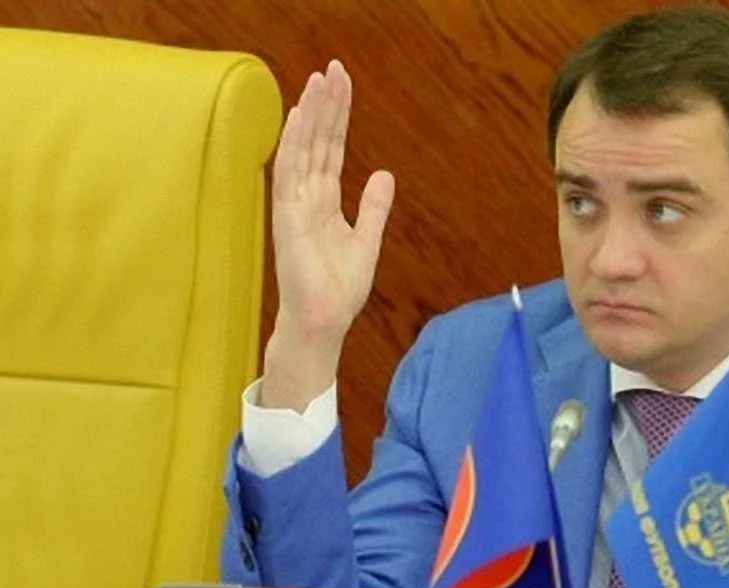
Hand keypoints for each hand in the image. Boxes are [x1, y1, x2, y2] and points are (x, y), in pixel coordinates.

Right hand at [261, 60, 394, 410]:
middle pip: (317, 141)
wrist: (323, 321)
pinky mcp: (287, 218)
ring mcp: (294, 205)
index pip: (331, 148)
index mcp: (324, 201)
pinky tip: (300, 117)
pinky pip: (288, 173)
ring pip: (301, 149)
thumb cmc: (338, 288)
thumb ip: (373, 207)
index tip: (343, 84)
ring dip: (310, 114)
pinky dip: (293, 144)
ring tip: (318, 80)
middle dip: (326, 105)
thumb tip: (384, 174)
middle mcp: (306, 197)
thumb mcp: (366, 240)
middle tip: (333, 68)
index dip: (338, 117)